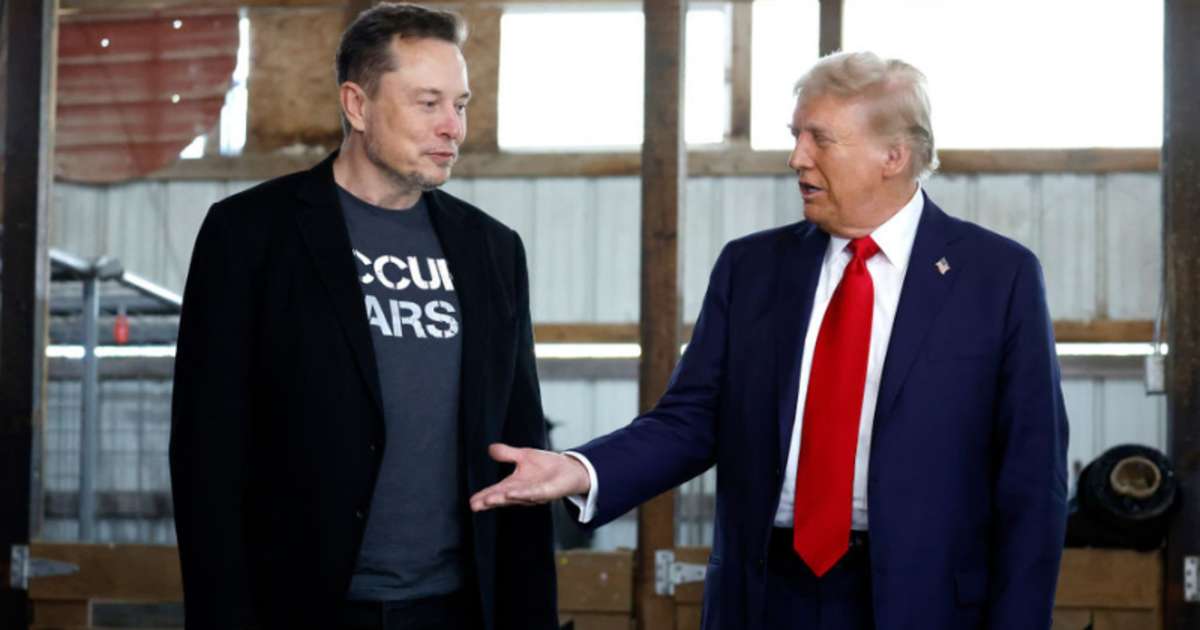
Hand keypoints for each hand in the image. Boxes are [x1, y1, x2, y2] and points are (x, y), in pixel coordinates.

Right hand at [469, 443, 590, 510]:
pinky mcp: (547, 492)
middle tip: (475, 505)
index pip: (496, 491)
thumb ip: (507, 454)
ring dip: (503, 499)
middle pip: (503, 498)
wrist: (570, 469)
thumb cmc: (547, 465)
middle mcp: (522, 492)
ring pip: (517, 498)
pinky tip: (512, 493)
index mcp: (515, 484)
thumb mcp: (524, 456)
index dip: (484, 496)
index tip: (472, 502)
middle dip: (490, 501)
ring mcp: (535, 494)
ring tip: (489, 499)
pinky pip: (534, 494)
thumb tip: (490, 448)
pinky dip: (523, 494)